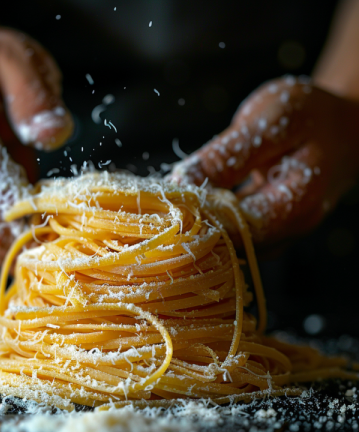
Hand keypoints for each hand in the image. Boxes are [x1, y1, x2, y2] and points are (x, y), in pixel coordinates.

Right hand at [0, 29, 72, 266]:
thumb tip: (52, 133)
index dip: (9, 199)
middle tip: (55, 248)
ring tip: (46, 256)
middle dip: (15, 230)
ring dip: (10, 246)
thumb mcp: (20, 63)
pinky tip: (28, 252)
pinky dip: (2, 247)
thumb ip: (34, 95)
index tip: (40, 222)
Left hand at [170, 76, 358, 248]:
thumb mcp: (269, 122)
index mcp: (296, 203)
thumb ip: (226, 155)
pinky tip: (191, 204)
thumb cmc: (310, 117)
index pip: (234, 228)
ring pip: (226, 245)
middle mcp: (289, 229)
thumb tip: (181, 182)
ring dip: (197, 225)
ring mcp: (279, 234)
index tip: (165, 200)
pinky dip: (208, 221)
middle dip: (191, 224)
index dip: (195, 217)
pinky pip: (231, 235)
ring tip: (172, 202)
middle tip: (160, 204)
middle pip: (229, 243)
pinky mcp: (266, 231)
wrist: (340, 127)